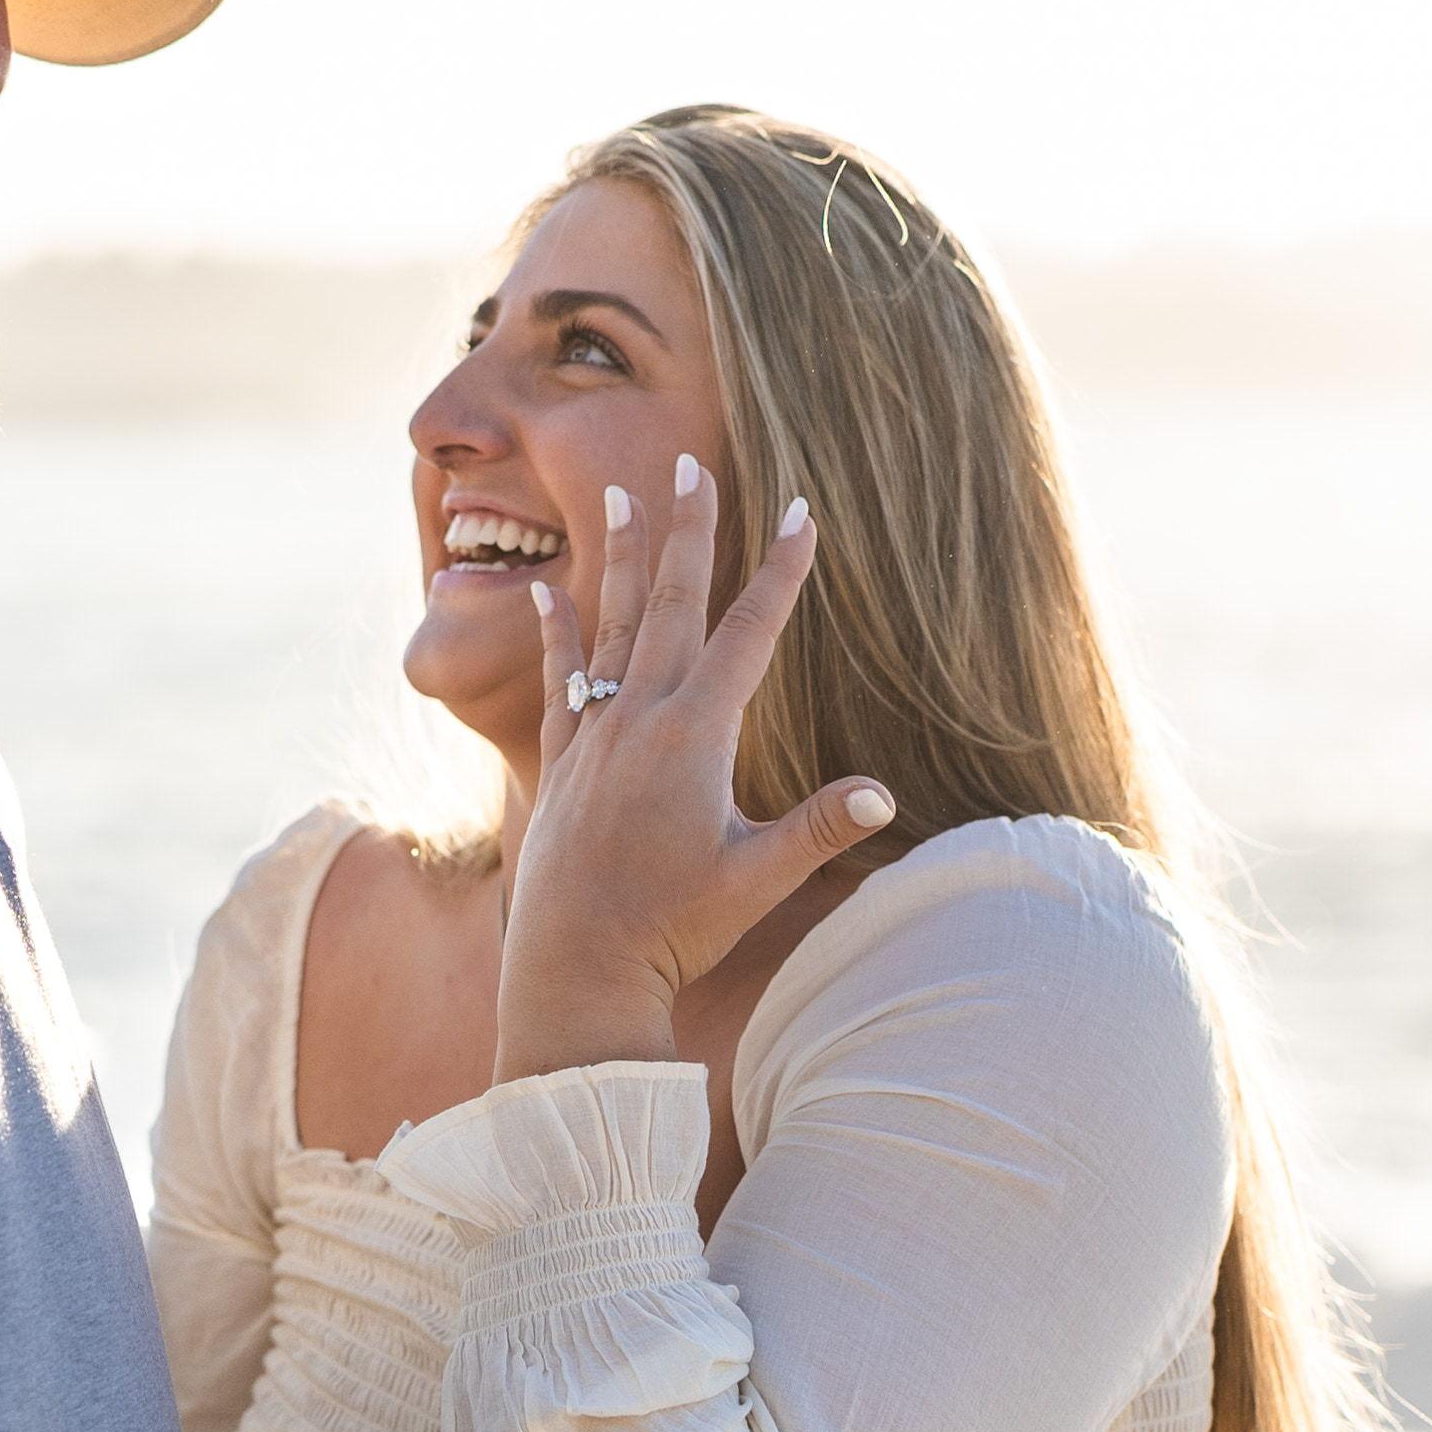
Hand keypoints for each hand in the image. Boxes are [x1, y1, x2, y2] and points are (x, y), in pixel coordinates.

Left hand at [499, 456, 893, 1080]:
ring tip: (616, 491)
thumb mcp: (758, 879)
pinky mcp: (560, 763)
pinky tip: (546, 594)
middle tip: (690, 462)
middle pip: (674, 605)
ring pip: (611, 626)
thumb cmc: (674, 929)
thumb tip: (885, 794)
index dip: (781, 570)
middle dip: (688, 530)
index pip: (750, 633)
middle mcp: (640, 720)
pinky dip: (557, 634)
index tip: (800, 508)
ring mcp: (595, 737)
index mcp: (696, 737)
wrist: (576, 969)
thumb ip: (820, 828)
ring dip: (622, 559)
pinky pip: (560, 680)